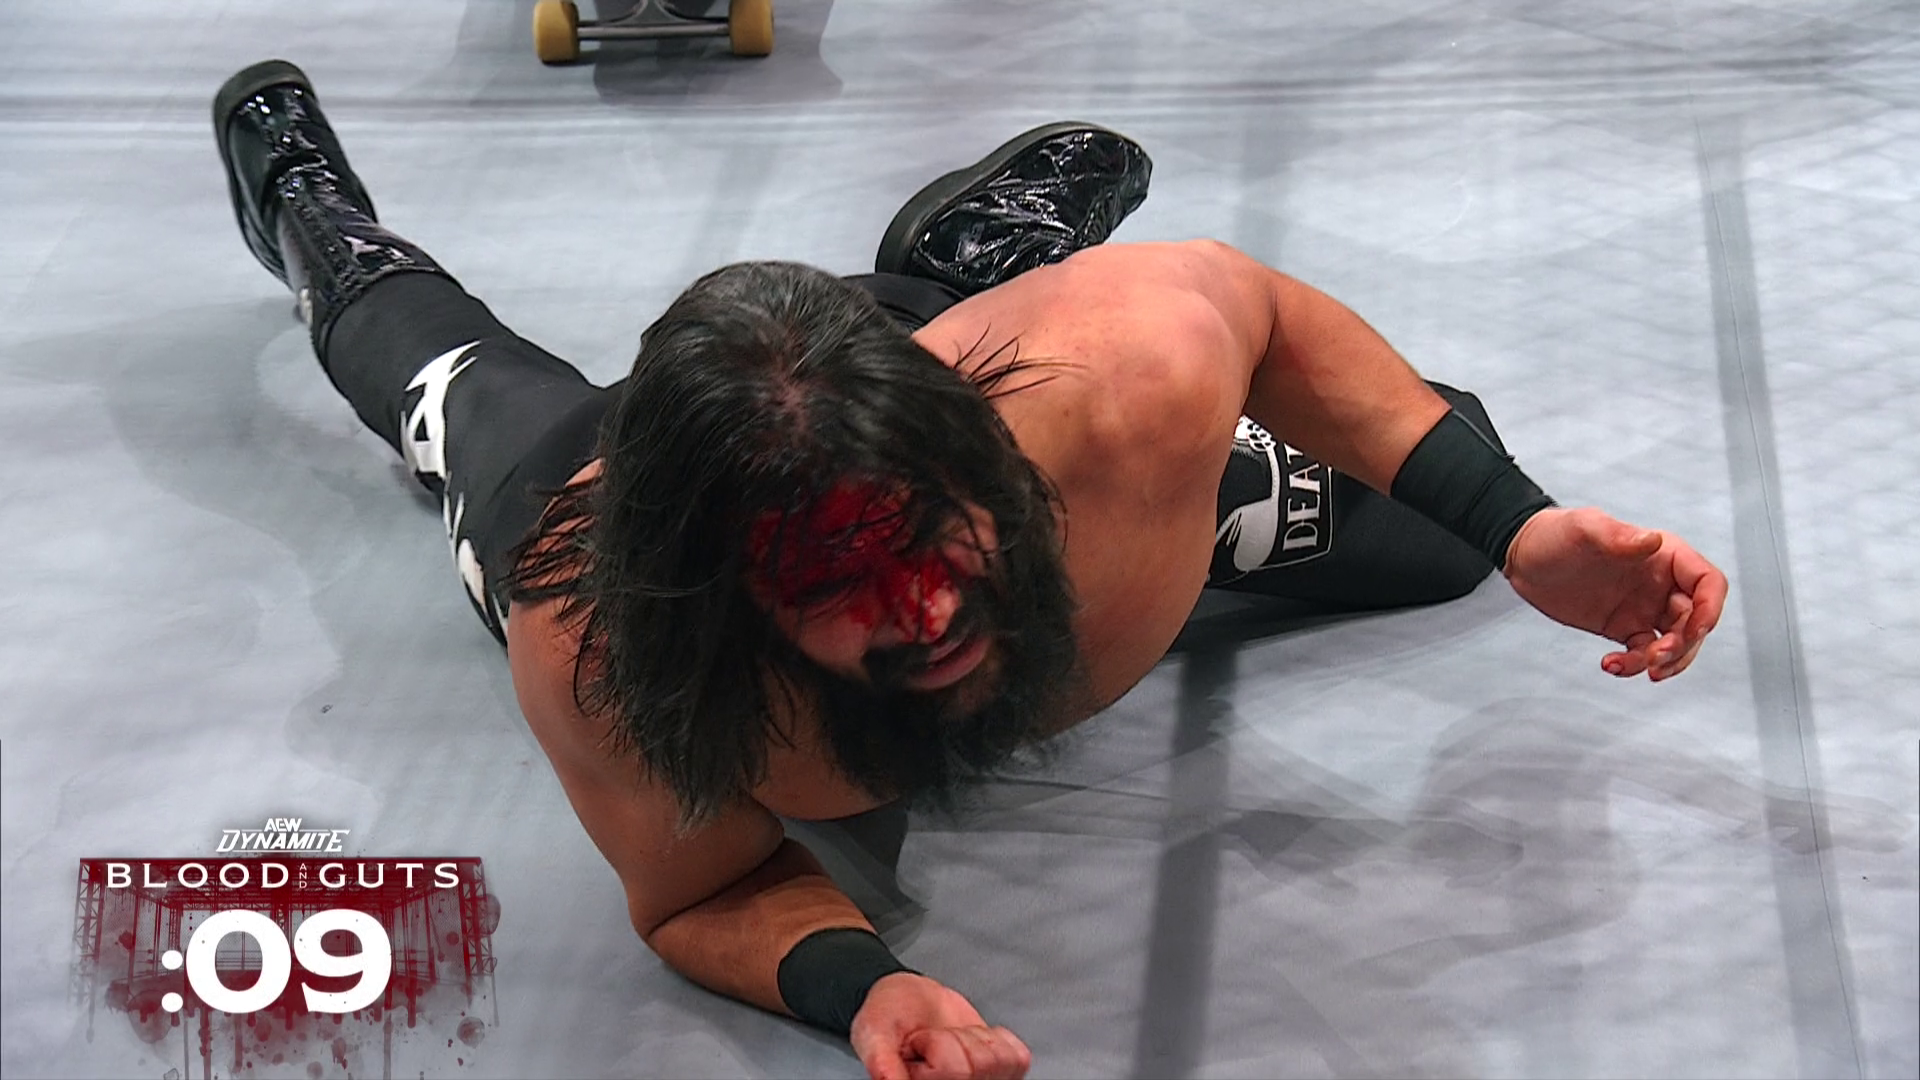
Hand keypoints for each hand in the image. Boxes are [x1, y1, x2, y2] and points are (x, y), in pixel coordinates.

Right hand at [849, 972, 1030, 1079]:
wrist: (908, 997)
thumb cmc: (888, 1017)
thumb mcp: (873, 1035)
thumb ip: (882, 1063)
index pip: (954, 1072)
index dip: (935, 1047)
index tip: (917, 1042)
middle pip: (976, 1068)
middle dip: (952, 1040)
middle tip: (930, 1038)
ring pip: (997, 1061)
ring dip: (972, 1037)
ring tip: (948, 1038)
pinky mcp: (1002, 1073)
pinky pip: (1018, 1058)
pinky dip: (996, 1039)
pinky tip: (971, 1038)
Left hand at [1503, 506, 1727, 680]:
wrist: (1524, 557)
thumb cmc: (1556, 533)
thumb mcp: (1585, 529)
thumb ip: (1618, 536)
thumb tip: (1653, 541)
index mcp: (1665, 555)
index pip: (1708, 583)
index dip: (1710, 608)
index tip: (1694, 631)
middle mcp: (1661, 582)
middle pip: (1696, 620)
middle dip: (1683, 645)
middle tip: (1655, 658)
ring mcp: (1644, 607)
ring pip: (1675, 642)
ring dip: (1665, 661)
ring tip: (1635, 666)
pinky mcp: (1624, 627)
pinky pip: (1643, 652)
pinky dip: (1634, 665)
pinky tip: (1610, 665)